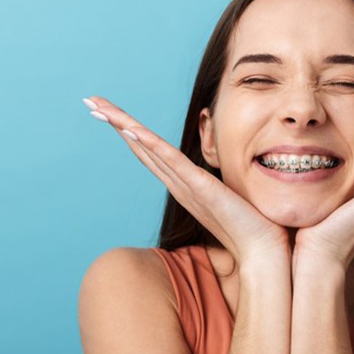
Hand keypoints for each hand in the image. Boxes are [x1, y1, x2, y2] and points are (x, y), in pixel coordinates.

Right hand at [84, 96, 289, 266]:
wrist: (263, 252)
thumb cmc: (251, 226)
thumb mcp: (229, 194)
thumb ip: (218, 183)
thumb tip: (224, 174)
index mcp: (184, 184)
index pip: (151, 151)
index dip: (129, 130)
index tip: (110, 111)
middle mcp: (179, 184)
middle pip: (140, 146)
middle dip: (116, 123)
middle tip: (91, 101)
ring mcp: (187, 186)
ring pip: (148, 149)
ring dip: (123, 126)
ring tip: (99, 107)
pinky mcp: (202, 188)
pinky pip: (172, 162)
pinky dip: (150, 145)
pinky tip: (131, 129)